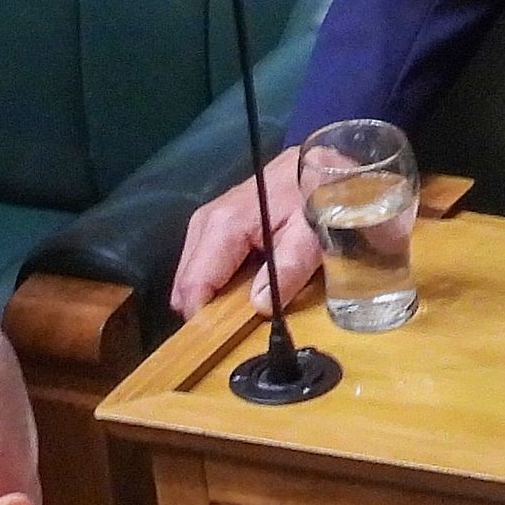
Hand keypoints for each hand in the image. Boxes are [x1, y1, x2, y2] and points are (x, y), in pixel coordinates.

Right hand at [172, 146, 320, 319]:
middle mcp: (205, 223)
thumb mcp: (314, 233)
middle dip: (207, 311)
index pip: (194, 285)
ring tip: (242, 311)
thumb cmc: (317, 195)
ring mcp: (206, 223)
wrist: (318, 161)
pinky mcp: (213, 226)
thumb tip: (260, 307)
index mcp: (223, 226)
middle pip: (186, 284)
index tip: (224, 343)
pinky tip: (242, 288)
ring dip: (213, 298)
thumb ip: (289, 268)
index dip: (204, 320)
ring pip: (192, 276)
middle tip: (237, 329)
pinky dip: (218, 283)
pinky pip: (203, 266)